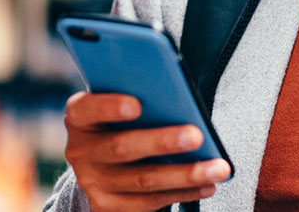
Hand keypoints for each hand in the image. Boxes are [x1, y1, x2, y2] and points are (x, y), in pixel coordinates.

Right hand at [64, 92, 229, 210]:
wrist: (105, 166)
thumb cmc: (124, 122)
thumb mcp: (122, 105)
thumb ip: (141, 97)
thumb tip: (180, 99)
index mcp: (80, 117)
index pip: (86, 108)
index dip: (109, 106)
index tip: (137, 104)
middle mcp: (80, 151)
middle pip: (122, 147)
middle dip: (162, 142)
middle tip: (197, 136)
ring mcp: (93, 182)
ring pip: (144, 180)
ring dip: (186, 174)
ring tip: (218, 167)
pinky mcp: (109, 207)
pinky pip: (150, 202)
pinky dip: (184, 192)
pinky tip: (207, 185)